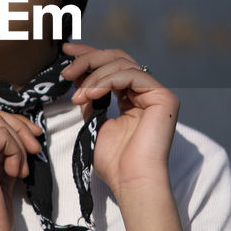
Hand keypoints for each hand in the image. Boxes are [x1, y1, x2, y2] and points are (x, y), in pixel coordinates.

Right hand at [0, 109, 43, 230]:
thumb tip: (22, 132)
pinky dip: (16, 152)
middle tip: (35, 149)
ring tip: (20, 170)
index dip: (11, 125)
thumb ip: (1, 153)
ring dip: (18, 143)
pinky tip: (15, 174)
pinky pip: (1, 135)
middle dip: (18, 127)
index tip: (31, 142)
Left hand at [61, 42, 179, 194]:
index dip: (88, 54)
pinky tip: (91, 94)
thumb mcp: (95, 123)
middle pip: (116, 58)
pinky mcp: (163, 97)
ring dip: (93, 75)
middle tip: (66, 71)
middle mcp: (146, 92)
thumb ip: (91, 99)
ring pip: (121, 63)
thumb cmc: (115, 162)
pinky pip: (131, 74)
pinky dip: (107, 80)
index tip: (66, 50)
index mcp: (133, 98)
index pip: (111, 66)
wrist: (132, 181)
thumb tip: (79, 79)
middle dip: (87, 60)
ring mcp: (157, 93)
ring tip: (78, 96)